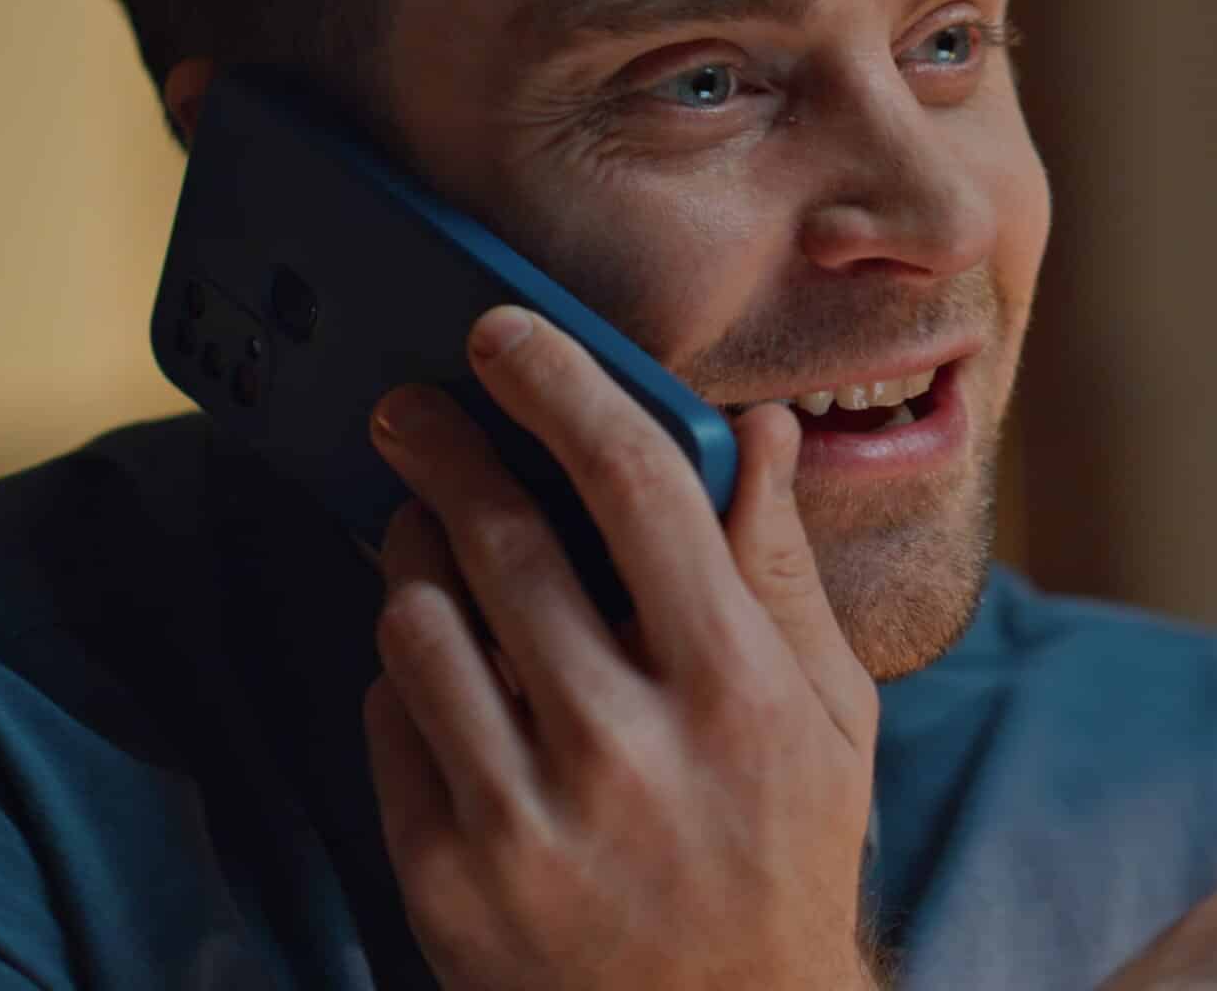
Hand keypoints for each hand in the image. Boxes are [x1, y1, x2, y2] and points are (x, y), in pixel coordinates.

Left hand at [360, 306, 881, 990]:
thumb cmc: (784, 859)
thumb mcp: (828, 717)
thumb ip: (780, 569)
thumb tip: (757, 430)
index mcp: (739, 691)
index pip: (638, 486)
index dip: (562, 386)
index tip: (503, 335)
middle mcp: (630, 749)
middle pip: (503, 539)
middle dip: (440, 446)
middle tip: (405, 407)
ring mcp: (529, 821)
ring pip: (419, 623)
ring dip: (408, 555)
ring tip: (420, 539)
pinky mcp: (449, 880)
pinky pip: (388, 720)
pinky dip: (403, 673)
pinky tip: (436, 668)